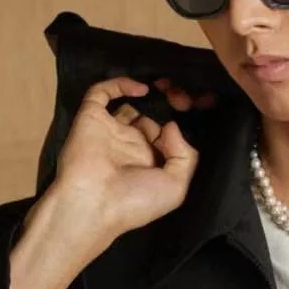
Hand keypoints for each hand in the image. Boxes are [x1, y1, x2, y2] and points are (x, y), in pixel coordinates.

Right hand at [51, 74, 216, 251]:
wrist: (93, 203)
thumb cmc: (135, 201)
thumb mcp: (176, 187)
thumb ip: (184, 155)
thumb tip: (172, 125)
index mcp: (150, 163)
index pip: (167, 136)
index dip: (181, 123)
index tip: (197, 110)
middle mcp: (131, 145)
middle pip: (152, 116)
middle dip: (169, 105)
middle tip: (182, 96)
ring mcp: (111, 131)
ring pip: (130, 103)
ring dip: (150, 94)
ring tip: (167, 88)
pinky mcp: (91, 118)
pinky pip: (101, 93)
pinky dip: (120, 84)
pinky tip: (142, 90)